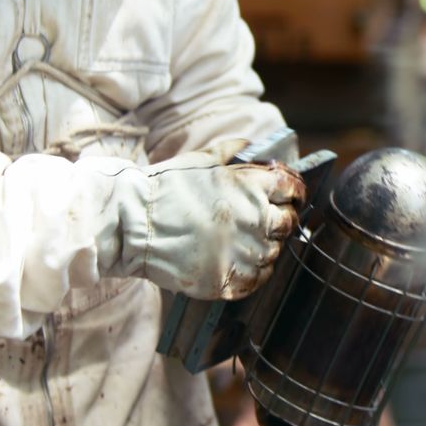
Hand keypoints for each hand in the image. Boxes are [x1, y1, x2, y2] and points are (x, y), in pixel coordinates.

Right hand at [103, 140, 305, 298]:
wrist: (131, 224)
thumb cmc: (164, 189)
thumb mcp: (201, 159)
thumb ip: (232, 151)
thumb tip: (251, 145)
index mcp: (250, 186)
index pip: (292, 188)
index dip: (294, 192)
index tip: (290, 197)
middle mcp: (253, 219)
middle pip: (287, 223)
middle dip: (280, 220)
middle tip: (263, 221)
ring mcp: (241, 252)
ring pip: (273, 253)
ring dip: (264, 247)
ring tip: (242, 242)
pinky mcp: (227, 280)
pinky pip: (257, 280)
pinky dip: (252, 272)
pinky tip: (237, 262)